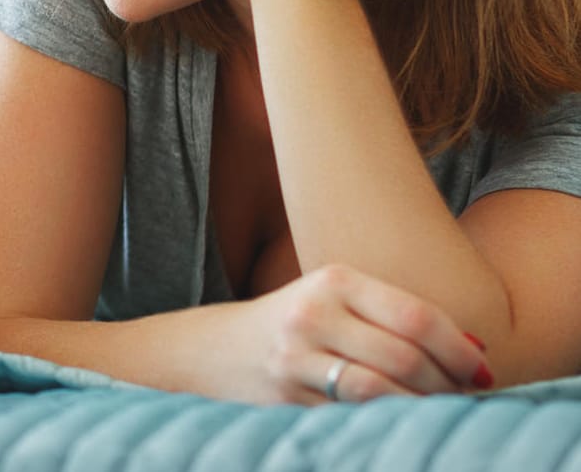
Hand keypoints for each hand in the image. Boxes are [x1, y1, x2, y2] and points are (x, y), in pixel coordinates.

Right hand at [234, 264, 492, 403]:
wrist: (220, 350)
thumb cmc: (301, 324)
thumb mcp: (340, 300)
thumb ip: (397, 318)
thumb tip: (476, 350)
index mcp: (334, 280)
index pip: (416, 317)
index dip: (459, 349)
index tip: (483, 371)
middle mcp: (313, 314)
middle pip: (404, 358)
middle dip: (448, 385)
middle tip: (467, 397)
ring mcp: (296, 358)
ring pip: (380, 393)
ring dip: (422, 409)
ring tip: (438, 412)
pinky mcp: (288, 397)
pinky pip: (353, 417)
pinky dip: (388, 423)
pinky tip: (400, 422)